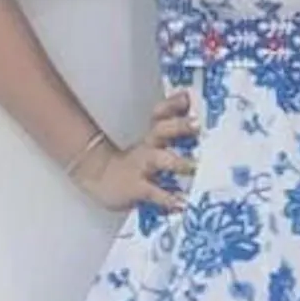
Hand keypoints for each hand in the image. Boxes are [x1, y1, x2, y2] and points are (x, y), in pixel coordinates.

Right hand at [74, 90, 198, 211]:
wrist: (100, 179)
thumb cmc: (133, 162)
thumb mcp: (151, 144)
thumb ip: (172, 134)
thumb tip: (199, 125)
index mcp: (152, 136)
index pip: (161, 114)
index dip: (173, 104)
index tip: (188, 96)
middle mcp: (148, 148)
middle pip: (161, 130)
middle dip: (179, 126)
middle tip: (197, 124)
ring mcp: (142, 167)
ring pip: (160, 160)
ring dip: (179, 162)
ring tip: (195, 166)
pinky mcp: (138, 189)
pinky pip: (155, 193)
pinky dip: (169, 199)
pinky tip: (182, 204)